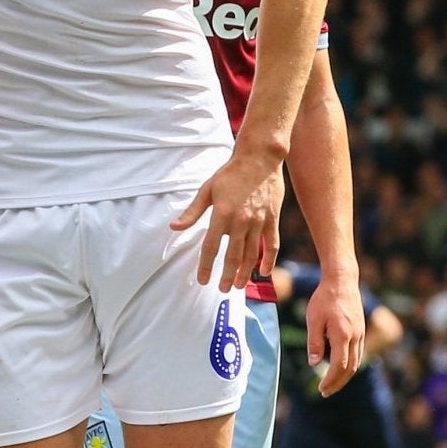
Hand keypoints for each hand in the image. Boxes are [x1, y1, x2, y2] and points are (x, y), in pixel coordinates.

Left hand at [172, 157, 283, 291]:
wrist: (260, 158)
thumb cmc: (230, 173)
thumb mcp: (207, 190)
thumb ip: (192, 212)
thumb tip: (174, 228)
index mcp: (222, 214)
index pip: (211, 247)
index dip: (206, 266)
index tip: (203, 280)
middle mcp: (241, 221)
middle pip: (232, 256)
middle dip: (227, 276)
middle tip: (223, 289)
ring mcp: (258, 221)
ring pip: (252, 254)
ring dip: (245, 272)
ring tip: (239, 285)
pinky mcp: (272, 219)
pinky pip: (272, 245)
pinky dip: (269, 260)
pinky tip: (264, 272)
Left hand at [306, 269, 365, 396]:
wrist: (342, 280)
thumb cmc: (324, 298)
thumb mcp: (313, 319)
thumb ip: (314, 342)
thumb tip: (313, 364)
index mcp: (342, 334)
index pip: (339, 366)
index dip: (330, 380)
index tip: (321, 388)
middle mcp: (355, 336)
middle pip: (350, 368)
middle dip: (338, 383)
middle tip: (325, 392)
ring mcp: (360, 333)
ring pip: (356, 362)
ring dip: (345, 376)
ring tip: (331, 384)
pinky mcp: (361, 330)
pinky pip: (358, 353)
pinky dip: (349, 365)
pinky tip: (339, 368)